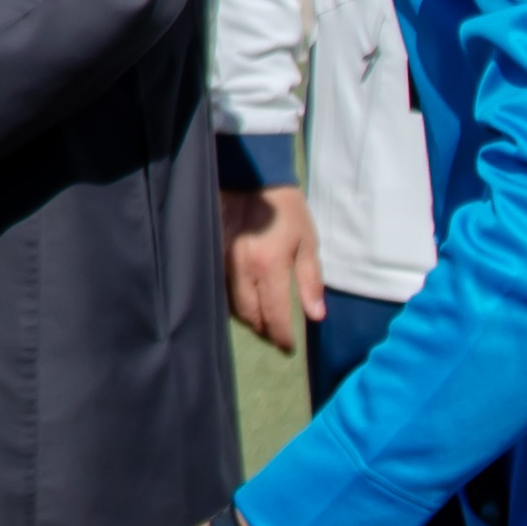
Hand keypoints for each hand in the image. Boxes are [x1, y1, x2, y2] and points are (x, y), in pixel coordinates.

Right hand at [220, 178, 318, 357]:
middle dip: (263, 330)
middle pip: (249, 316)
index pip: (274, 316)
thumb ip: (311, 281)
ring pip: (230, 305)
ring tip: (261, 319)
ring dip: (247, 317)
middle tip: (275, 335)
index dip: (281, 337)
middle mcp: (242, 269)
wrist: (252, 177)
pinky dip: (230, 300)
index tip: (288, 347)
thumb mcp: (307, 242)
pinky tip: (242, 299)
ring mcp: (222, 262)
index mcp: (270, 266)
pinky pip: (218, 288)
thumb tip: (316, 316)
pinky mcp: (210, 255)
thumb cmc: (286, 210)